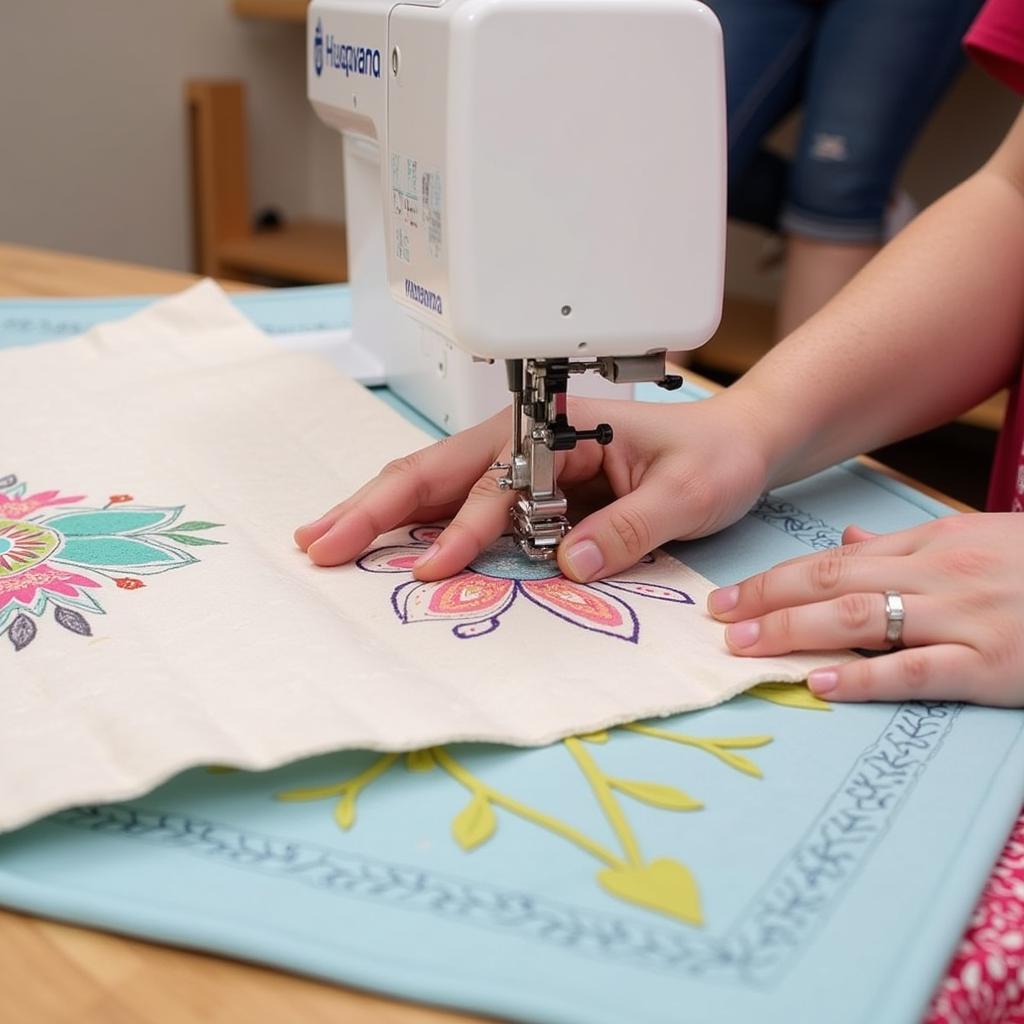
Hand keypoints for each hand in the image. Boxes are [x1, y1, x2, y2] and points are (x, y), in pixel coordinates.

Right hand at [295, 391, 770, 582]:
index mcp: (562, 429)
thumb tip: (568, 563)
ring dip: (379, 512)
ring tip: (327, 537)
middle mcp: (528, 441)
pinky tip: (382, 541)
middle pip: (437, 471)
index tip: (429, 568)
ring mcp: (520, 463)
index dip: (460, 528)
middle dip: (375, 507)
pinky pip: (459, 505)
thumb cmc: (711, 458)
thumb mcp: (686, 492)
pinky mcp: (524, 488)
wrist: (733, 447)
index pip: (496, 481)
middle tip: (318, 541)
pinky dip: (415, 523)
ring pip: (435, 485)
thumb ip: (629, 526)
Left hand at [708, 514, 1023, 705]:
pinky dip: (863, 678)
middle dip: (768, 601)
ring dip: (794, 633)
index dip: (775, 578)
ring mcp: (965, 618)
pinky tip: (818, 682)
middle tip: (718, 621)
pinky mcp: (992, 665)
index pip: (834, 558)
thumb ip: (905, 544)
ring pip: (861, 620)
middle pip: (834, 583)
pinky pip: (916, 671)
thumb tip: (847, 537)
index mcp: (932, 544)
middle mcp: (939, 574)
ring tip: (746, 648)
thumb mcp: (976, 539)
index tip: (729, 595)